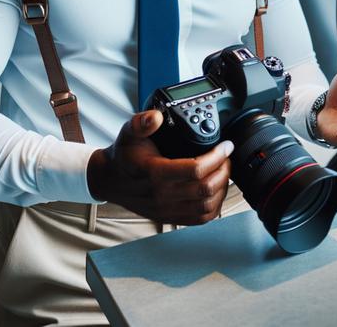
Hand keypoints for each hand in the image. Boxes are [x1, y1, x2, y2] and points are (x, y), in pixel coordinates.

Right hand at [86, 109, 231, 224]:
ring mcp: (167, 209)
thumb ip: (141, 122)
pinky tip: (216, 191)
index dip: (216, 156)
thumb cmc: (122, 156)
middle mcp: (162, 195)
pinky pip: (200, 219)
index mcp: (155, 173)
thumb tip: (156, 117)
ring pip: (207, 206)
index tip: (225, 146)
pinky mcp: (170, 217)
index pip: (195, 169)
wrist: (110, 180)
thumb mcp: (128, 133)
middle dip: (223, 170)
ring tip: (223, 172)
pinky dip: (214, 206)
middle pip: (206, 188)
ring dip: (221, 189)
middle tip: (226, 157)